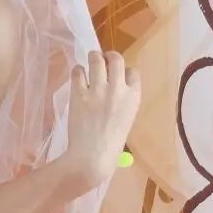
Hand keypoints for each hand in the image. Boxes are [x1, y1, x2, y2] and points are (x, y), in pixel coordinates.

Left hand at [65, 51, 141, 188]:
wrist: (91, 156)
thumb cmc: (111, 144)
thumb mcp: (127, 119)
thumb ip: (124, 101)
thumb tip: (115, 87)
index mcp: (134, 98)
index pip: (133, 72)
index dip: (124, 71)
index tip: (118, 75)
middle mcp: (118, 89)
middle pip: (116, 59)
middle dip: (109, 56)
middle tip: (103, 58)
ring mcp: (98, 90)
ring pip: (96, 60)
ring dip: (93, 57)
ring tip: (90, 60)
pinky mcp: (79, 93)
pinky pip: (78, 72)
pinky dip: (78, 70)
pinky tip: (78, 75)